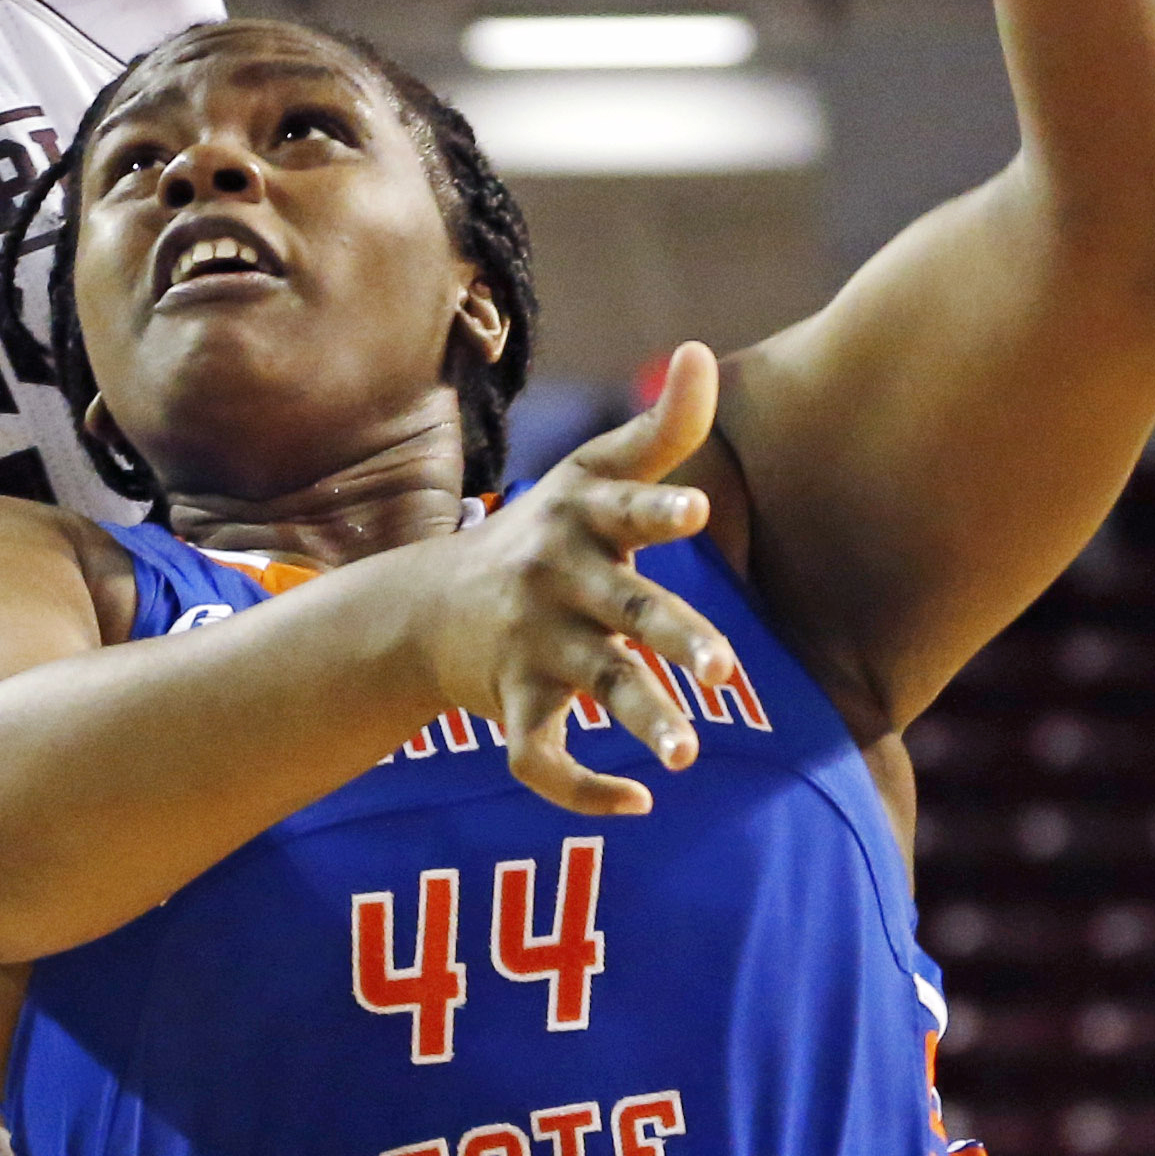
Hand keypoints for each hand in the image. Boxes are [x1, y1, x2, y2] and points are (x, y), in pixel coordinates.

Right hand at [406, 344, 749, 816]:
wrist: (430, 607)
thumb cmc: (544, 532)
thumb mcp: (591, 475)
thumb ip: (660, 429)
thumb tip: (700, 352)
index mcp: (584, 521)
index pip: (624, 508)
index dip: (657, 511)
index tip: (694, 512)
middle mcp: (560, 581)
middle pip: (627, 610)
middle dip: (674, 638)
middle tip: (724, 670)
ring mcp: (536, 646)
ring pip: (594, 688)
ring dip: (641, 722)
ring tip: (687, 758)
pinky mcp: (516, 704)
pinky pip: (541, 757)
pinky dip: (583, 790)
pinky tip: (636, 803)